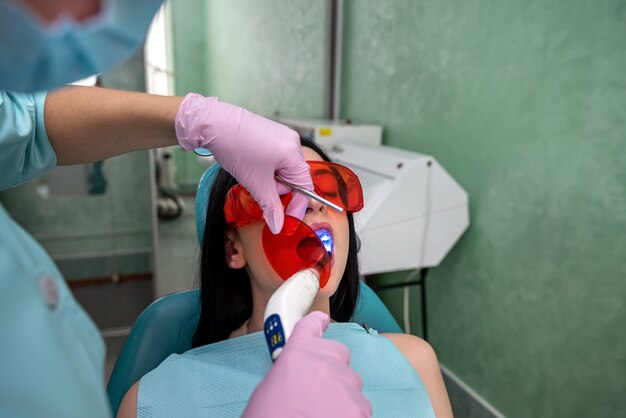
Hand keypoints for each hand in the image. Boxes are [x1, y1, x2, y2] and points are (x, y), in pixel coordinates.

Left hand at [175, 93, 311, 232]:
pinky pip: (277, 158)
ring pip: (284, 169)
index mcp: (293, 153)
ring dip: (272, 180)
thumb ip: (271, 207)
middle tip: (261, 189)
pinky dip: (267, 169)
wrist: (214, 124)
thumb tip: (278, 226)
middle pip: (295, 177)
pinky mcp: (272, 134)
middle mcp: (292, 142)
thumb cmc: (236, 148)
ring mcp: (282, 136)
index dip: (297, 205)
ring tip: (253, 175)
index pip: (305, 186)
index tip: (286, 218)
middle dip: (279, 189)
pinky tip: (253, 166)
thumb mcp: (256, 183)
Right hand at [242, 312, 371, 417]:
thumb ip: (290, 370)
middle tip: (318, 393)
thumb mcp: (269, 384)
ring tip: (322, 413)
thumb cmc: (268, 415)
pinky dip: (350, 415)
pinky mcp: (359, 407)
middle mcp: (325, 359)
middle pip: (339, 356)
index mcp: (298, 351)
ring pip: (351, 384)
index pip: (311, 325)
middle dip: (332, 370)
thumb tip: (300, 375)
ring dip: (341, 396)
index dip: (318, 322)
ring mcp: (345, 382)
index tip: (323, 321)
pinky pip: (360, 407)